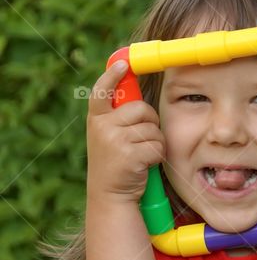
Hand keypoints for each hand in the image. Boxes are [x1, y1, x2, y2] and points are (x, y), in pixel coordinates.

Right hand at [86, 60, 165, 203]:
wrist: (110, 196)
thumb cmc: (116, 163)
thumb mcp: (108, 136)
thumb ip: (117, 117)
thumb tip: (133, 88)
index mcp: (96, 119)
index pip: (101, 92)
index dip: (112, 76)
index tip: (122, 64)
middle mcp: (102, 127)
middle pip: (141, 109)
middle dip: (150, 122)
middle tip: (140, 140)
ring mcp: (114, 141)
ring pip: (153, 128)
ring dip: (154, 142)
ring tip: (140, 155)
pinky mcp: (129, 155)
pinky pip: (157, 146)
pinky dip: (157, 156)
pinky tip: (144, 165)